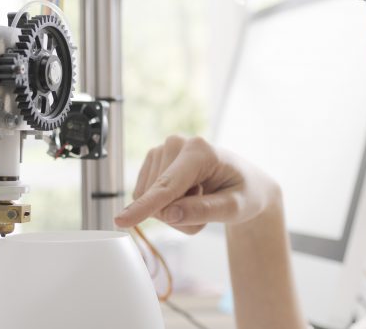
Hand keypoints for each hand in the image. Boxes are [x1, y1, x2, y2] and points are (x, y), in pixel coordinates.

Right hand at [114, 136, 280, 234]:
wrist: (244, 183)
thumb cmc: (244, 192)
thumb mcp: (234, 208)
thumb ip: (204, 210)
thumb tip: (170, 214)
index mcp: (199, 151)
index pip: (167, 186)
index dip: (144, 207)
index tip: (121, 221)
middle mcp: (176, 144)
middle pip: (156, 198)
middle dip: (177, 216)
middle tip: (206, 211)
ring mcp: (161, 150)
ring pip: (148, 199)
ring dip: (172, 213)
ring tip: (198, 203)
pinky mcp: (153, 161)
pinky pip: (146, 196)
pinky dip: (165, 206)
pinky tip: (185, 198)